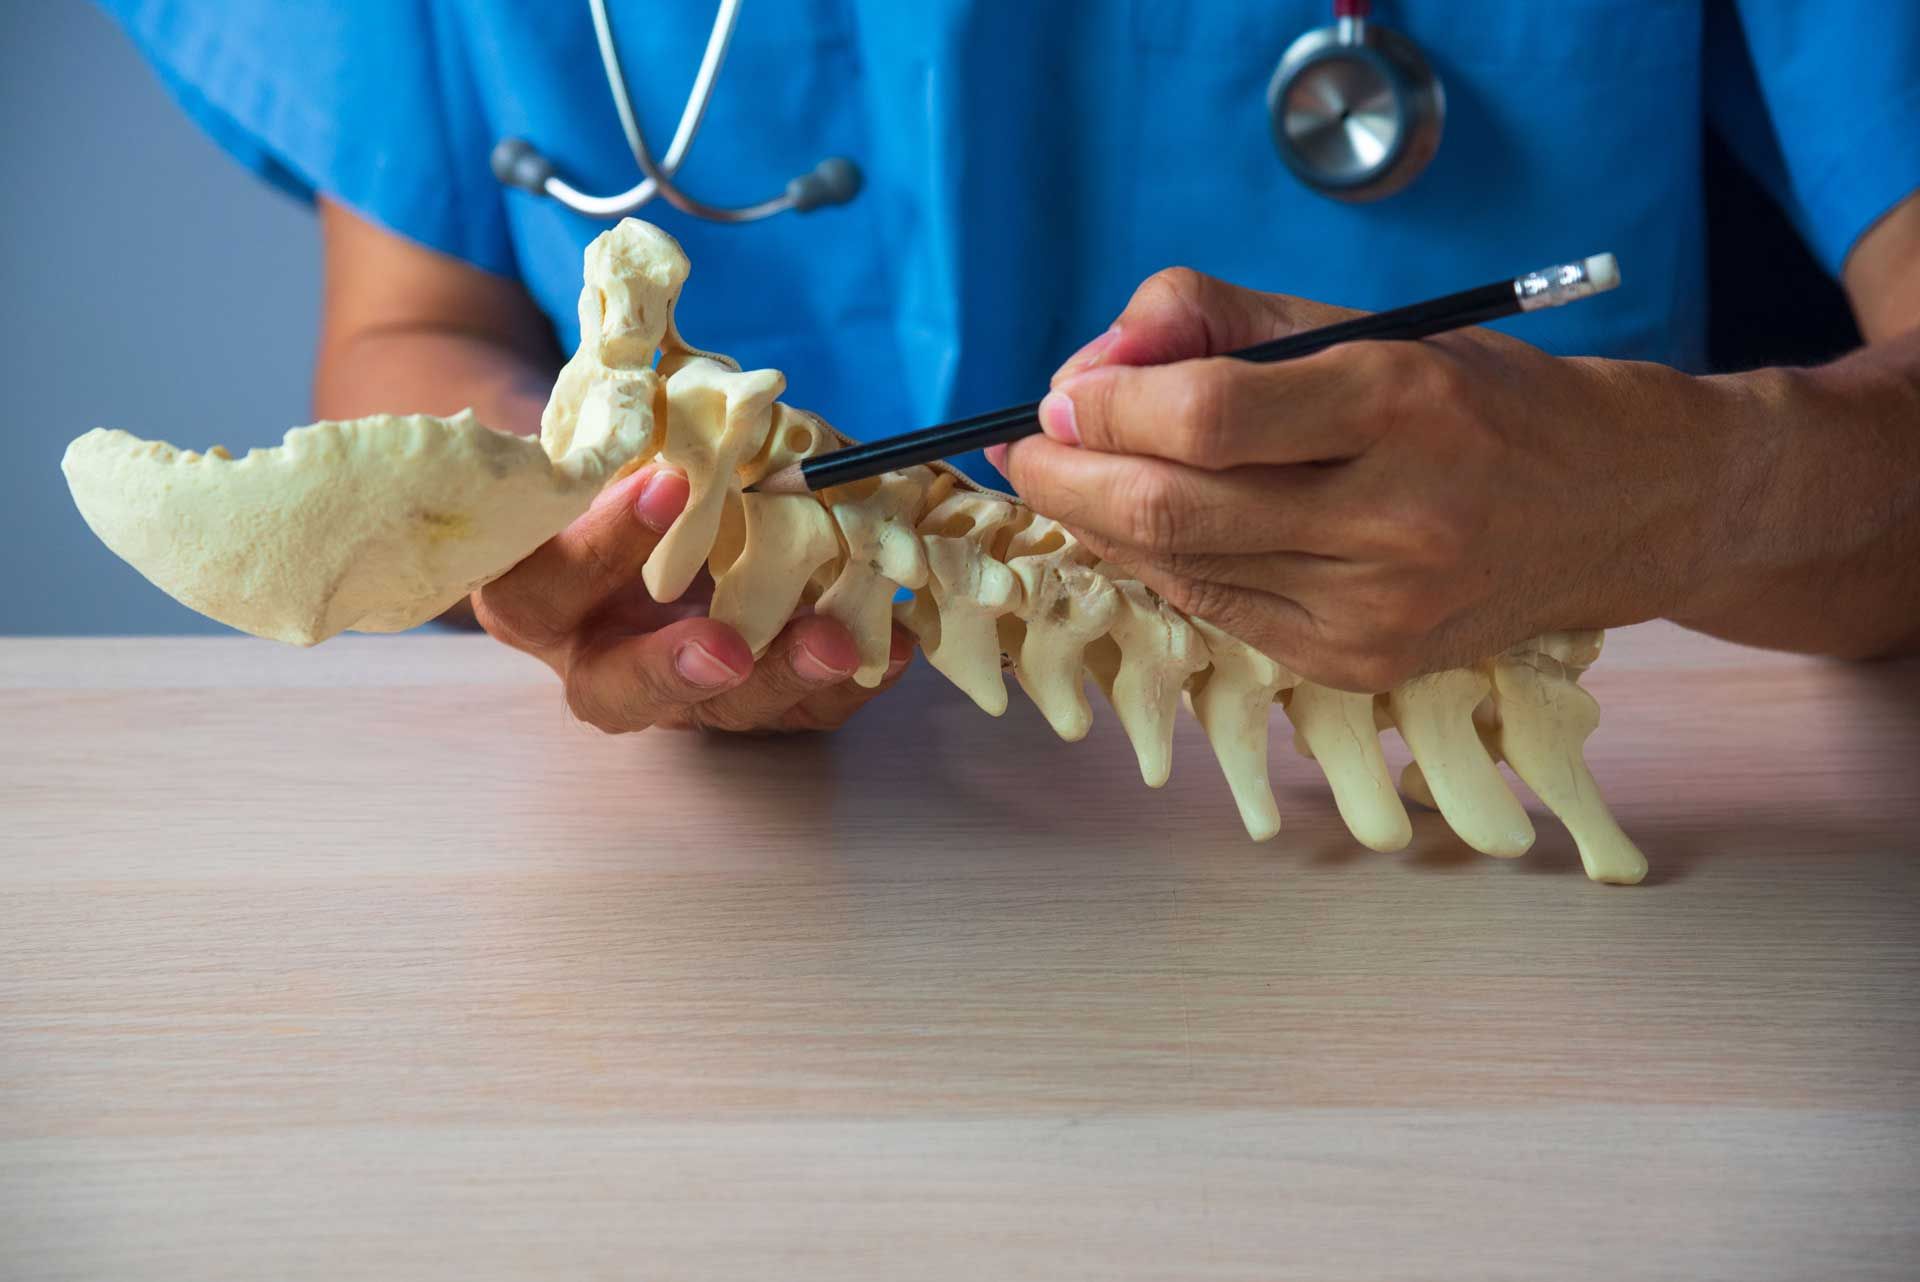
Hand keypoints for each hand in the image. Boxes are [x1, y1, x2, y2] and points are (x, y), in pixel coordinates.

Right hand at [473, 465, 912, 731]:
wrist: (621, 510)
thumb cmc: (601, 472)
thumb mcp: (588, 451)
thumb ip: (619, 444)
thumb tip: (691, 413)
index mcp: (534, 594)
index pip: (549, 581)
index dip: (605, 541)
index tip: (665, 485)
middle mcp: (594, 658)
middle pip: (623, 690)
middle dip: (680, 669)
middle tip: (729, 650)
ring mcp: (674, 692)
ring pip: (723, 711)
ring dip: (783, 680)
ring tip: (839, 643)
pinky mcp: (746, 700)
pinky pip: (797, 711)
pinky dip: (847, 682)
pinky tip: (892, 645)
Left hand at [993, 269, 1721, 689]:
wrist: (1617, 508)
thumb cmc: (1479, 399)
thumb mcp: (1365, 325)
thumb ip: (1218, 321)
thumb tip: (1089, 368)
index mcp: (1405, 402)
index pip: (1209, 415)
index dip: (1107, 406)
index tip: (1061, 394)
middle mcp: (1398, 516)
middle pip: (1174, 509)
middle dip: (1069, 479)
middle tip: (1026, 450)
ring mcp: (1380, 609)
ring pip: (1183, 570)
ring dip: (1100, 524)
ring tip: (1074, 479)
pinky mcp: (1364, 665)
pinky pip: (1220, 612)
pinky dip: (1164, 567)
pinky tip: (1148, 530)